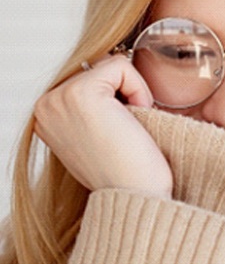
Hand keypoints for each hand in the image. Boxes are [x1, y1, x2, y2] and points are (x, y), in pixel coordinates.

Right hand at [34, 55, 172, 196]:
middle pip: (100, 69)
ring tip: (127, 130)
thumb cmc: (128, 174)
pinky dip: (139, 90)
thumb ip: (92, 108)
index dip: (116, 101)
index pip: (91, 80)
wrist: (138, 198)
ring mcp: (59, 98)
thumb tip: (109, 80)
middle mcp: (46, 106)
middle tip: (124, 134)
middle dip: (123, 95)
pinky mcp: (81, 93)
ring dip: (132, 94)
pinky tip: (134, 121)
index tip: (116, 135)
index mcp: (48, 117)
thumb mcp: (98, 136)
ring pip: (111, 66)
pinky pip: (121, 66)